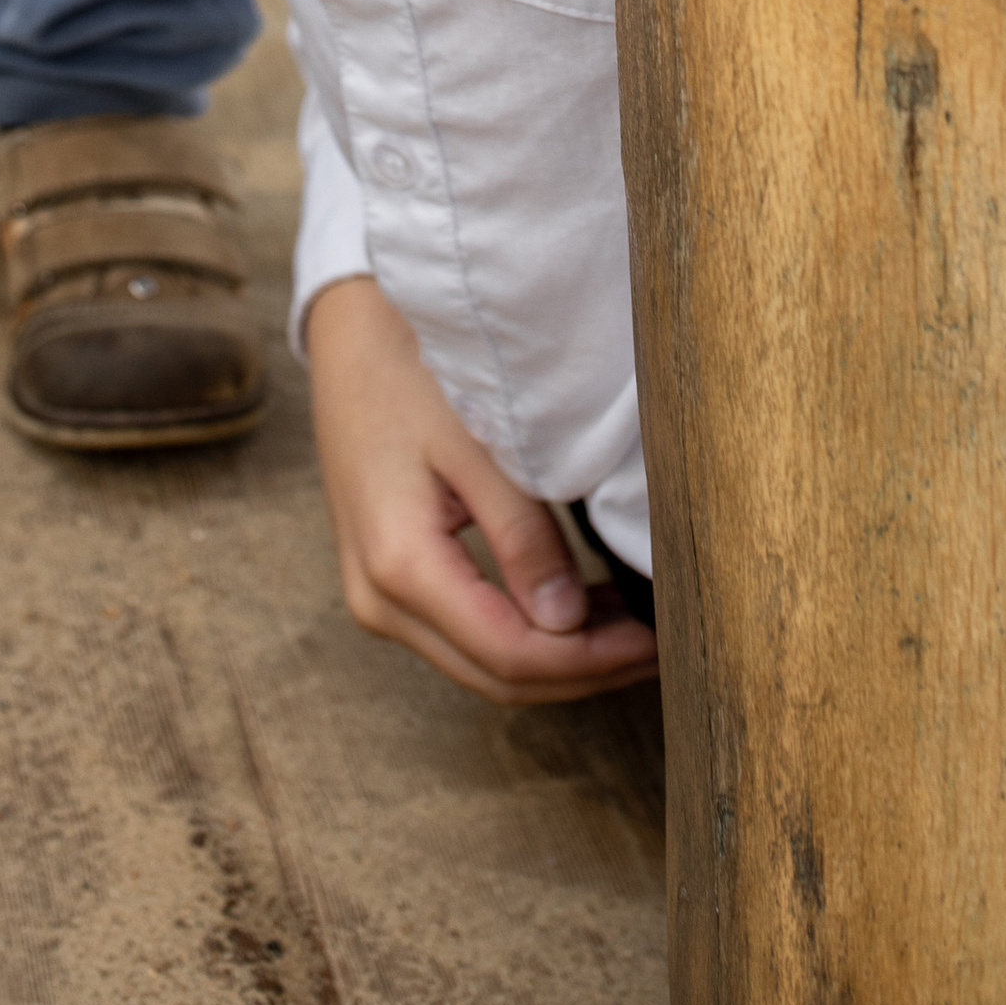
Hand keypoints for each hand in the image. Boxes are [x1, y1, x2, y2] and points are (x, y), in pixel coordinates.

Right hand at [303, 274, 656, 704]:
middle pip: (494, 674)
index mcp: (398, 563)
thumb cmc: (414, 367)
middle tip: (656, 646)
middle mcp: (377, 599)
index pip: (508, 652)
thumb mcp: (479, 441)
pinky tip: (576, 611)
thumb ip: (522, 535)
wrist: (350, 330)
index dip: (587, 658)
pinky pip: (462, 635)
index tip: (652, 641)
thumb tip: (567, 623)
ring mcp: (375, 596)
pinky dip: (522, 635)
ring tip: (629, 630)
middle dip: (580, 670)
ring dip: (555, 659)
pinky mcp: (386, 581)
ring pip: (478, 664)